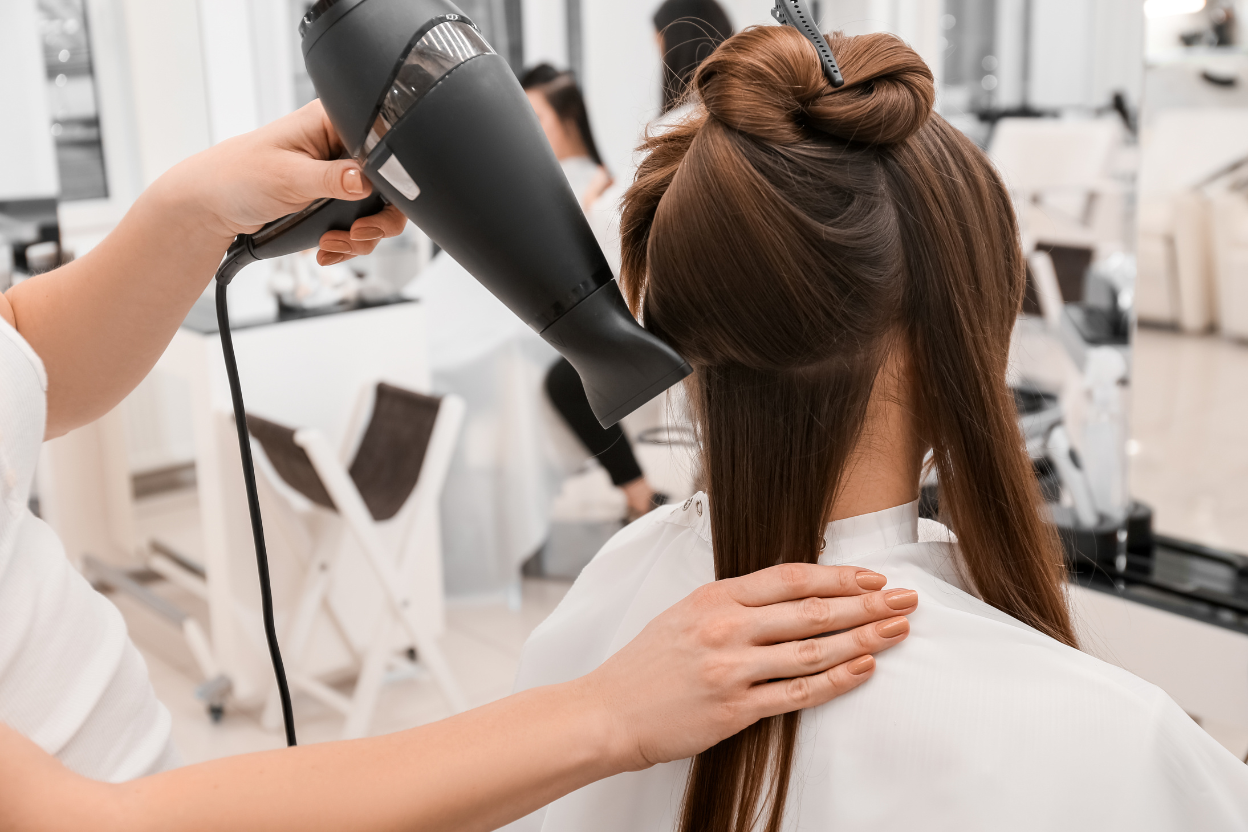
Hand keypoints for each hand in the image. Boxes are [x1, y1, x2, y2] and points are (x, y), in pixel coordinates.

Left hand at [167, 100, 406, 258]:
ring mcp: (339, 175)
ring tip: (333, 245)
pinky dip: (347, 244)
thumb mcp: (288, 176)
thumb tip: (367, 180)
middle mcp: (341, 147)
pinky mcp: (333, 200)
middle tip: (356, 235)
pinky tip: (327, 249)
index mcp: (333, 123)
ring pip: (376, 212)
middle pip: (389, 186)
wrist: (212, 205)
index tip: (372, 208)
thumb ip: (332, 178)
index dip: (388, 181)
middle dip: (376, 220)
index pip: (383, 147)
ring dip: (359, 238)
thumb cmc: (237, 175)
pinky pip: (358, 225)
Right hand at [581, 563, 917, 770]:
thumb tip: (788, 597)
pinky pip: (796, 693)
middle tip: (905, 599)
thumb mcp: (684, 614)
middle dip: (866, 602)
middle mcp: (725, 628)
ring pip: (812, 650)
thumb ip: (732, 604)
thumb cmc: (645, 665)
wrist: (608, 711)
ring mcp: (731, 669)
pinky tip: (863, 668)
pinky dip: (836, 680)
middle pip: (811, 611)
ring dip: (861, 638)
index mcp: (714, 598)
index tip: (873, 576)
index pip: (790, 578)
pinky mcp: (734, 709)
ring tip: (896, 631)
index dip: (839, 576)